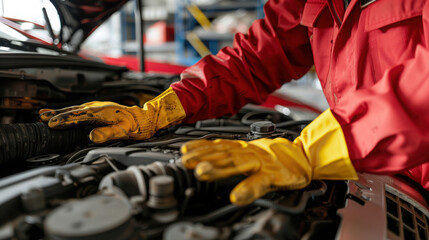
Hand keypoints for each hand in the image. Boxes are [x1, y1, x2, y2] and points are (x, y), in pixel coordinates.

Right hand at [39, 87, 185, 143]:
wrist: (146, 117)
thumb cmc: (136, 126)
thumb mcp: (124, 132)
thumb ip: (108, 134)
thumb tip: (92, 137)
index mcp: (102, 113)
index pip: (79, 117)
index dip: (65, 120)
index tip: (52, 124)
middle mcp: (98, 108)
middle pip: (74, 111)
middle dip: (57, 114)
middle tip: (42, 117)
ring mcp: (98, 107)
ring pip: (76, 109)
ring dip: (61, 112)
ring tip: (46, 114)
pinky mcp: (99, 109)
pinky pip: (81, 110)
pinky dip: (70, 112)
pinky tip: (66, 114)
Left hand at [181, 109, 357, 205]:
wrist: (304, 157)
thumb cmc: (275, 157)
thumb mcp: (250, 152)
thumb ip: (231, 155)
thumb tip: (207, 158)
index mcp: (244, 148)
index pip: (219, 145)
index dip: (201, 147)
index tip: (184, 151)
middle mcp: (250, 152)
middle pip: (224, 153)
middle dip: (204, 156)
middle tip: (187, 161)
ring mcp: (262, 162)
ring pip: (238, 164)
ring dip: (219, 168)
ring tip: (202, 172)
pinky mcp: (274, 175)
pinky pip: (260, 182)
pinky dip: (248, 188)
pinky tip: (236, 196)